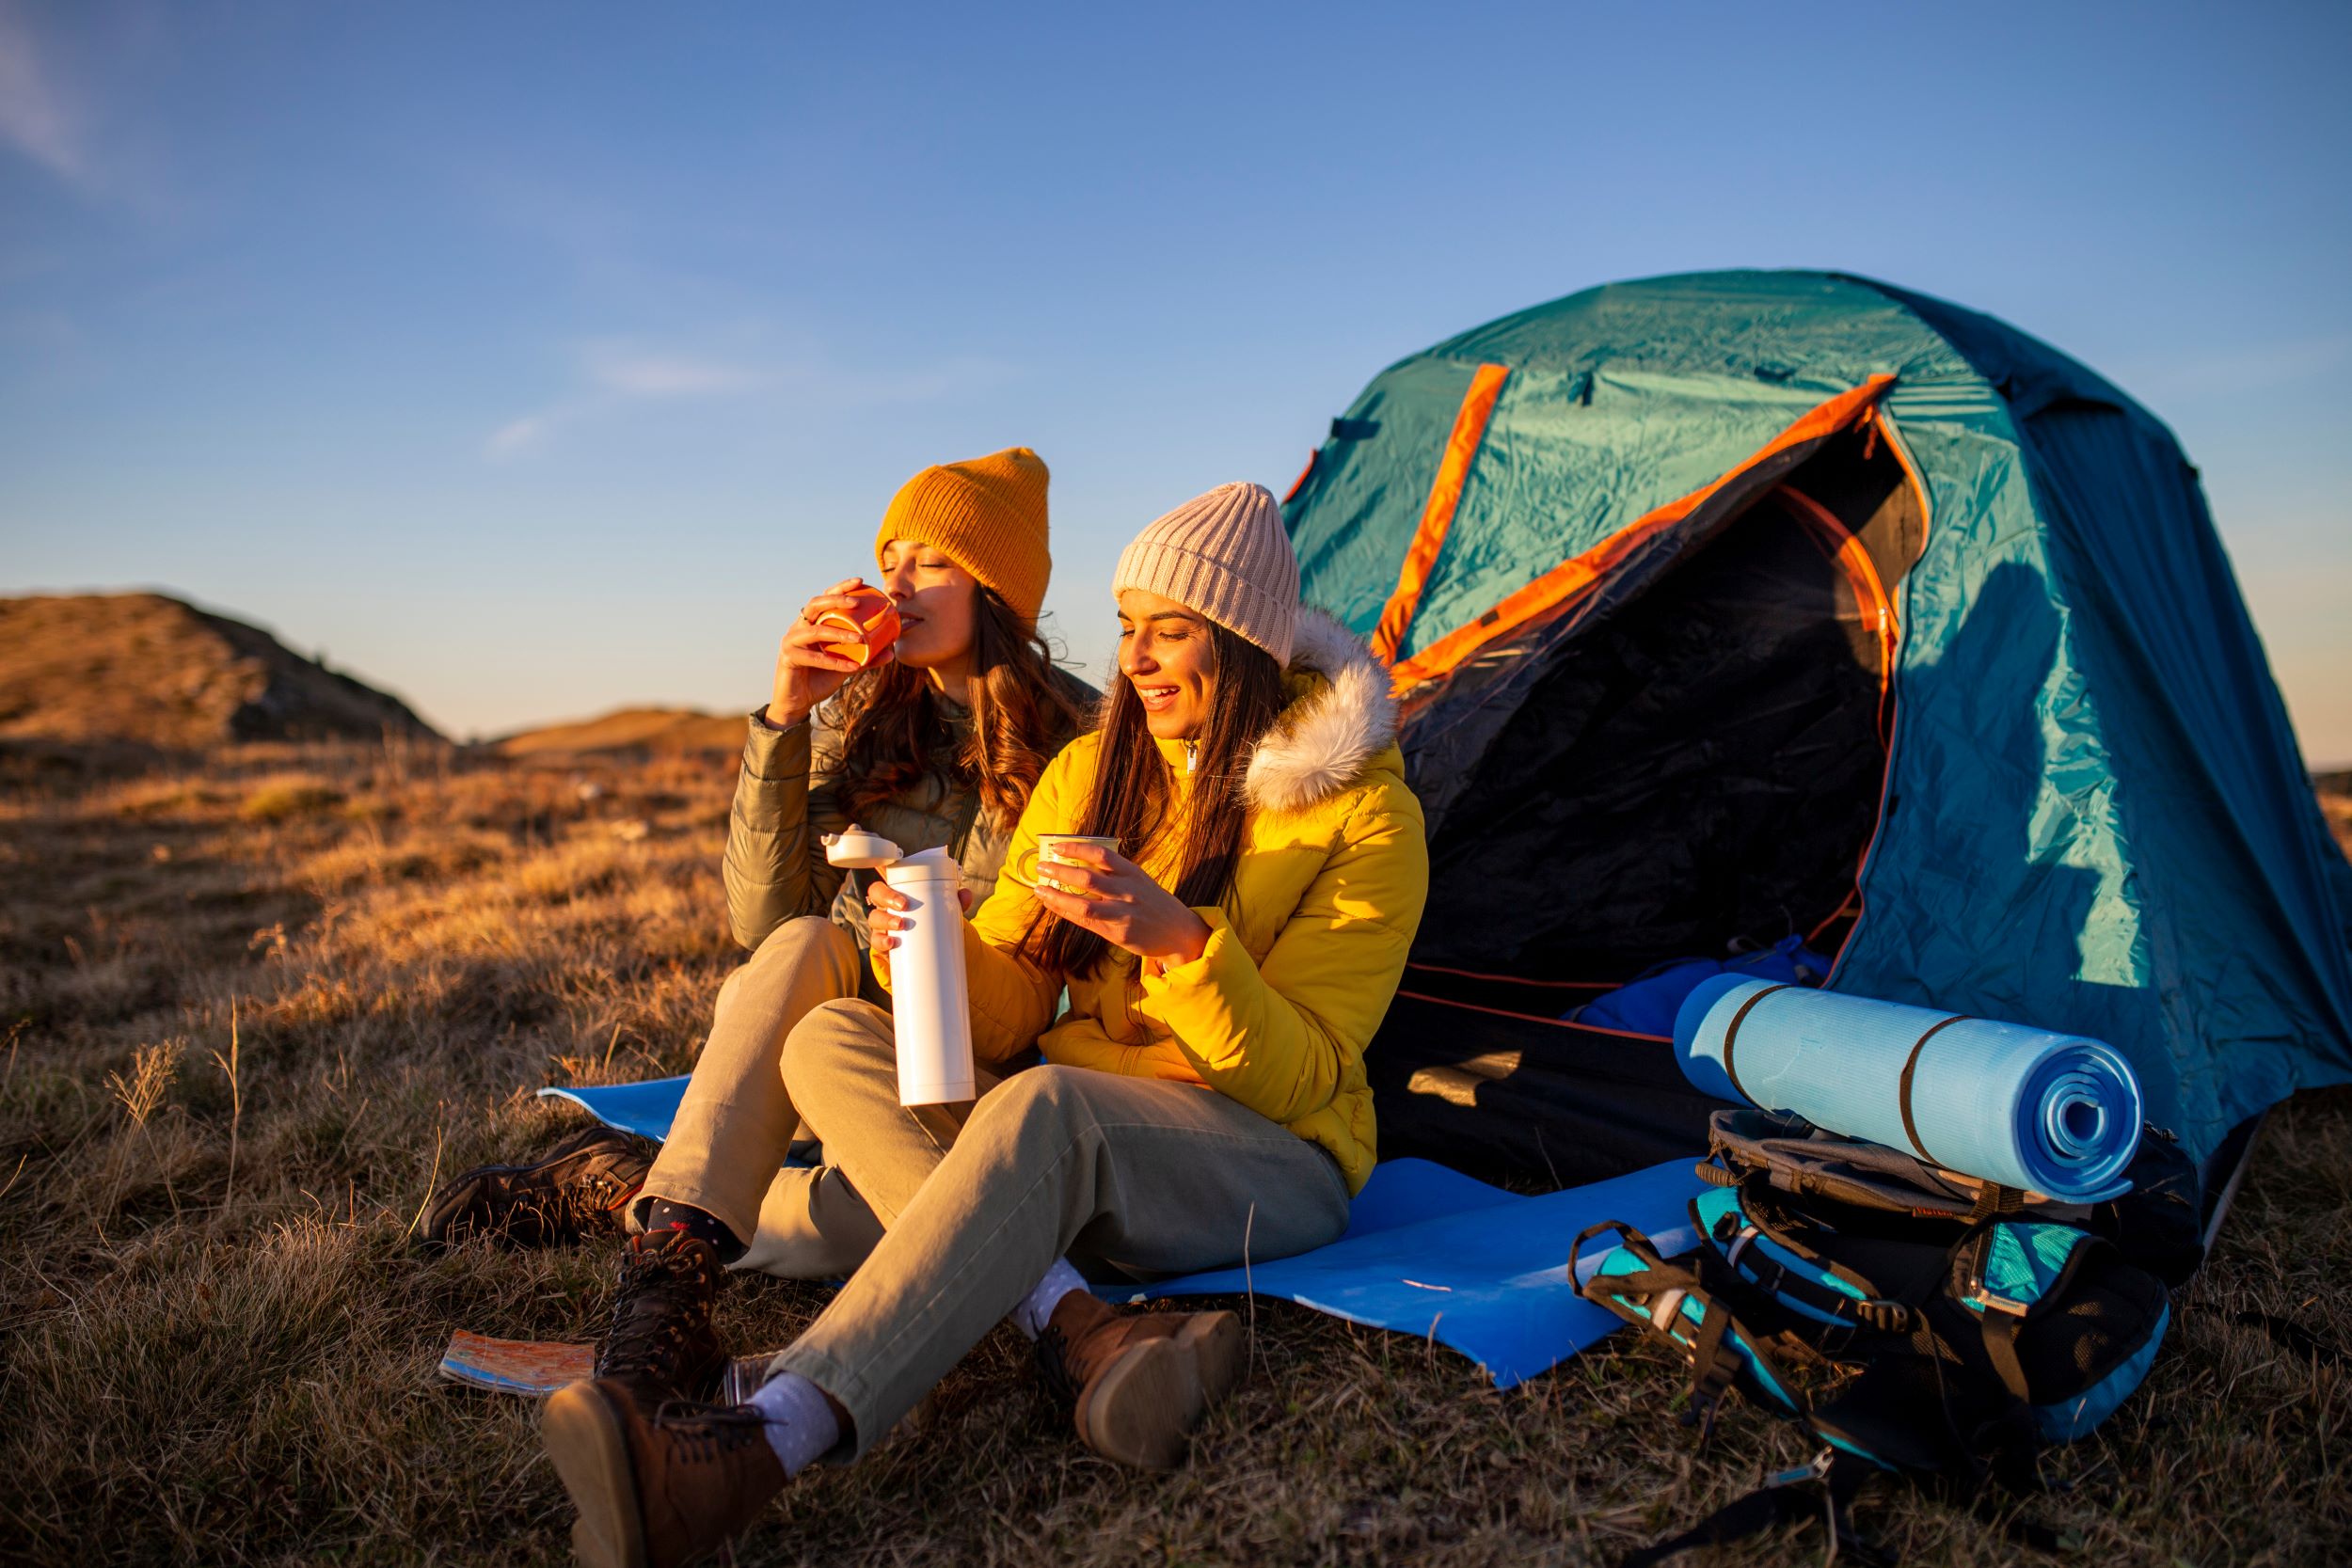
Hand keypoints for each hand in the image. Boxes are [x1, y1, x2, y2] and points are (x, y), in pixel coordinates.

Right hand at [769, 578, 896, 728]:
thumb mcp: (847, 665)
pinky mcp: (788, 658)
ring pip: (814, 631)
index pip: (825, 599)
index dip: (840, 588)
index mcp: (812, 623)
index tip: (860, 581)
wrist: (798, 701)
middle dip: (836, 600)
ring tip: (860, 638)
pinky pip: (814, 658)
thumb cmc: (821, 678)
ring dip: (839, 633)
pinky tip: (853, 666)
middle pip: (815, 604)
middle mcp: (799, 627)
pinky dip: (835, 662)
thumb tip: (891, 652)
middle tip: (857, 602)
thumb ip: (866, 658)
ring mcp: (791, 641)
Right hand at [866, 879, 976, 955]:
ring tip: (899, 925)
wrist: (928, 952)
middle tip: (903, 905)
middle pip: (876, 893)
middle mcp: (887, 906)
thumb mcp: (943, 911)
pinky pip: (876, 941)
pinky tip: (891, 943)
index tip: (891, 871)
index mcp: (899, 892)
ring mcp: (882, 924)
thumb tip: (965, 894)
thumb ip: (955, 901)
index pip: (887, 876)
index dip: (882, 870)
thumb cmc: (930, 923)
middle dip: (887, 897)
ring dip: (885, 919)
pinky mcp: (883, 943)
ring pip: (874, 917)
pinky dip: (882, 942)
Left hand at [1027, 843, 1211, 966]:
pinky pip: (1087, 922)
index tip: (1056, 846)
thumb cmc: (1152, 902)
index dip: (1077, 849)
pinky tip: (1052, 905)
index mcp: (1133, 873)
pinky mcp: (1119, 934)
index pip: (1101, 855)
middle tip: (1040, 866)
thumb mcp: (1139, 880)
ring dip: (1058, 895)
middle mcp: (1128, 891)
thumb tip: (1077, 862)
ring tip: (1039, 889)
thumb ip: (1113, 873)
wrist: (1179, 932)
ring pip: (1084, 904)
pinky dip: (1066, 913)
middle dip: (1060, 871)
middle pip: (1088, 879)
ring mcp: (1124, 914)